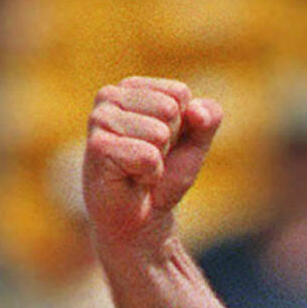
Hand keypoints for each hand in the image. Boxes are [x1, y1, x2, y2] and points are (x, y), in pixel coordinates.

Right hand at [83, 76, 221, 250]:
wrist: (143, 220)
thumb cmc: (165, 177)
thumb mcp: (196, 144)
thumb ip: (208, 119)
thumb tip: (197, 110)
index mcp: (132, 87)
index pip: (180, 93)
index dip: (183, 126)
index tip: (164, 145)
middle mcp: (110, 96)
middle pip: (170, 109)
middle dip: (170, 143)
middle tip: (151, 160)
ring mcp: (99, 119)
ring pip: (160, 132)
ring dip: (158, 161)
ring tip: (139, 169)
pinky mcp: (98, 147)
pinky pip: (148, 156)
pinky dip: (150, 175)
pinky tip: (132, 179)